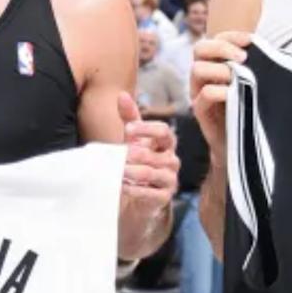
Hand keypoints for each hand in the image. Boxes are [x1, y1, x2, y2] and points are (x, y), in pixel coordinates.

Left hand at [117, 93, 177, 220]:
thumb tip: (122, 95)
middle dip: (139, 153)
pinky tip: (124, 185)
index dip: (147, 129)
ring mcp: (169, 179)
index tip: (128, 129)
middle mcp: (171, 160)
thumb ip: (129, 117)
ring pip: (154, 173)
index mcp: (166, 143)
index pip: (164, 131)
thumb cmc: (137, 161)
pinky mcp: (164, 197)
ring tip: (120, 171)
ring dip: (134, 171)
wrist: (137, 193)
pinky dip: (136, 189)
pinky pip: (152, 193)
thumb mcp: (133, 138)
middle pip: (158, 154)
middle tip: (122, 154)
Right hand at [190, 31, 250, 153]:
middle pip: (200, 48)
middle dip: (221, 48)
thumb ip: (255, 68)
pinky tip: (234, 94)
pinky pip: (204, 94)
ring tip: (238, 78)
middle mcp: (203, 76)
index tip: (251, 41)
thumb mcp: (253, 85)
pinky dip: (220, 91)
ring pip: (197, 69)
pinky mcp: (200, 111)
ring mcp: (198, 93)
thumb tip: (268, 52)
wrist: (242, 145)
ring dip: (220, 69)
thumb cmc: (249, 111)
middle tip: (243, 58)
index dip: (232, 36)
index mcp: (215, 65)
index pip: (216, 39)